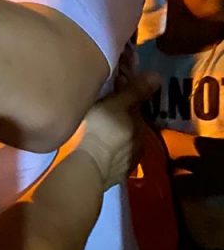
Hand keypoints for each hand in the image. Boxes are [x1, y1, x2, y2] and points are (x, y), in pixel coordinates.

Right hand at [77, 63, 160, 189]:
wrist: (90, 166)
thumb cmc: (101, 130)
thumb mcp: (116, 104)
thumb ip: (135, 91)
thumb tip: (159, 76)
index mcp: (140, 125)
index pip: (135, 107)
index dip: (124, 97)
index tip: (113, 90)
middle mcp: (139, 143)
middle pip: (131, 125)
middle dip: (121, 117)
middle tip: (105, 110)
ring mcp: (130, 160)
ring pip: (124, 142)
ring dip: (117, 134)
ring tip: (102, 130)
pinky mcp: (118, 173)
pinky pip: (117, 156)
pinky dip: (111, 150)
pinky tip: (102, 148)